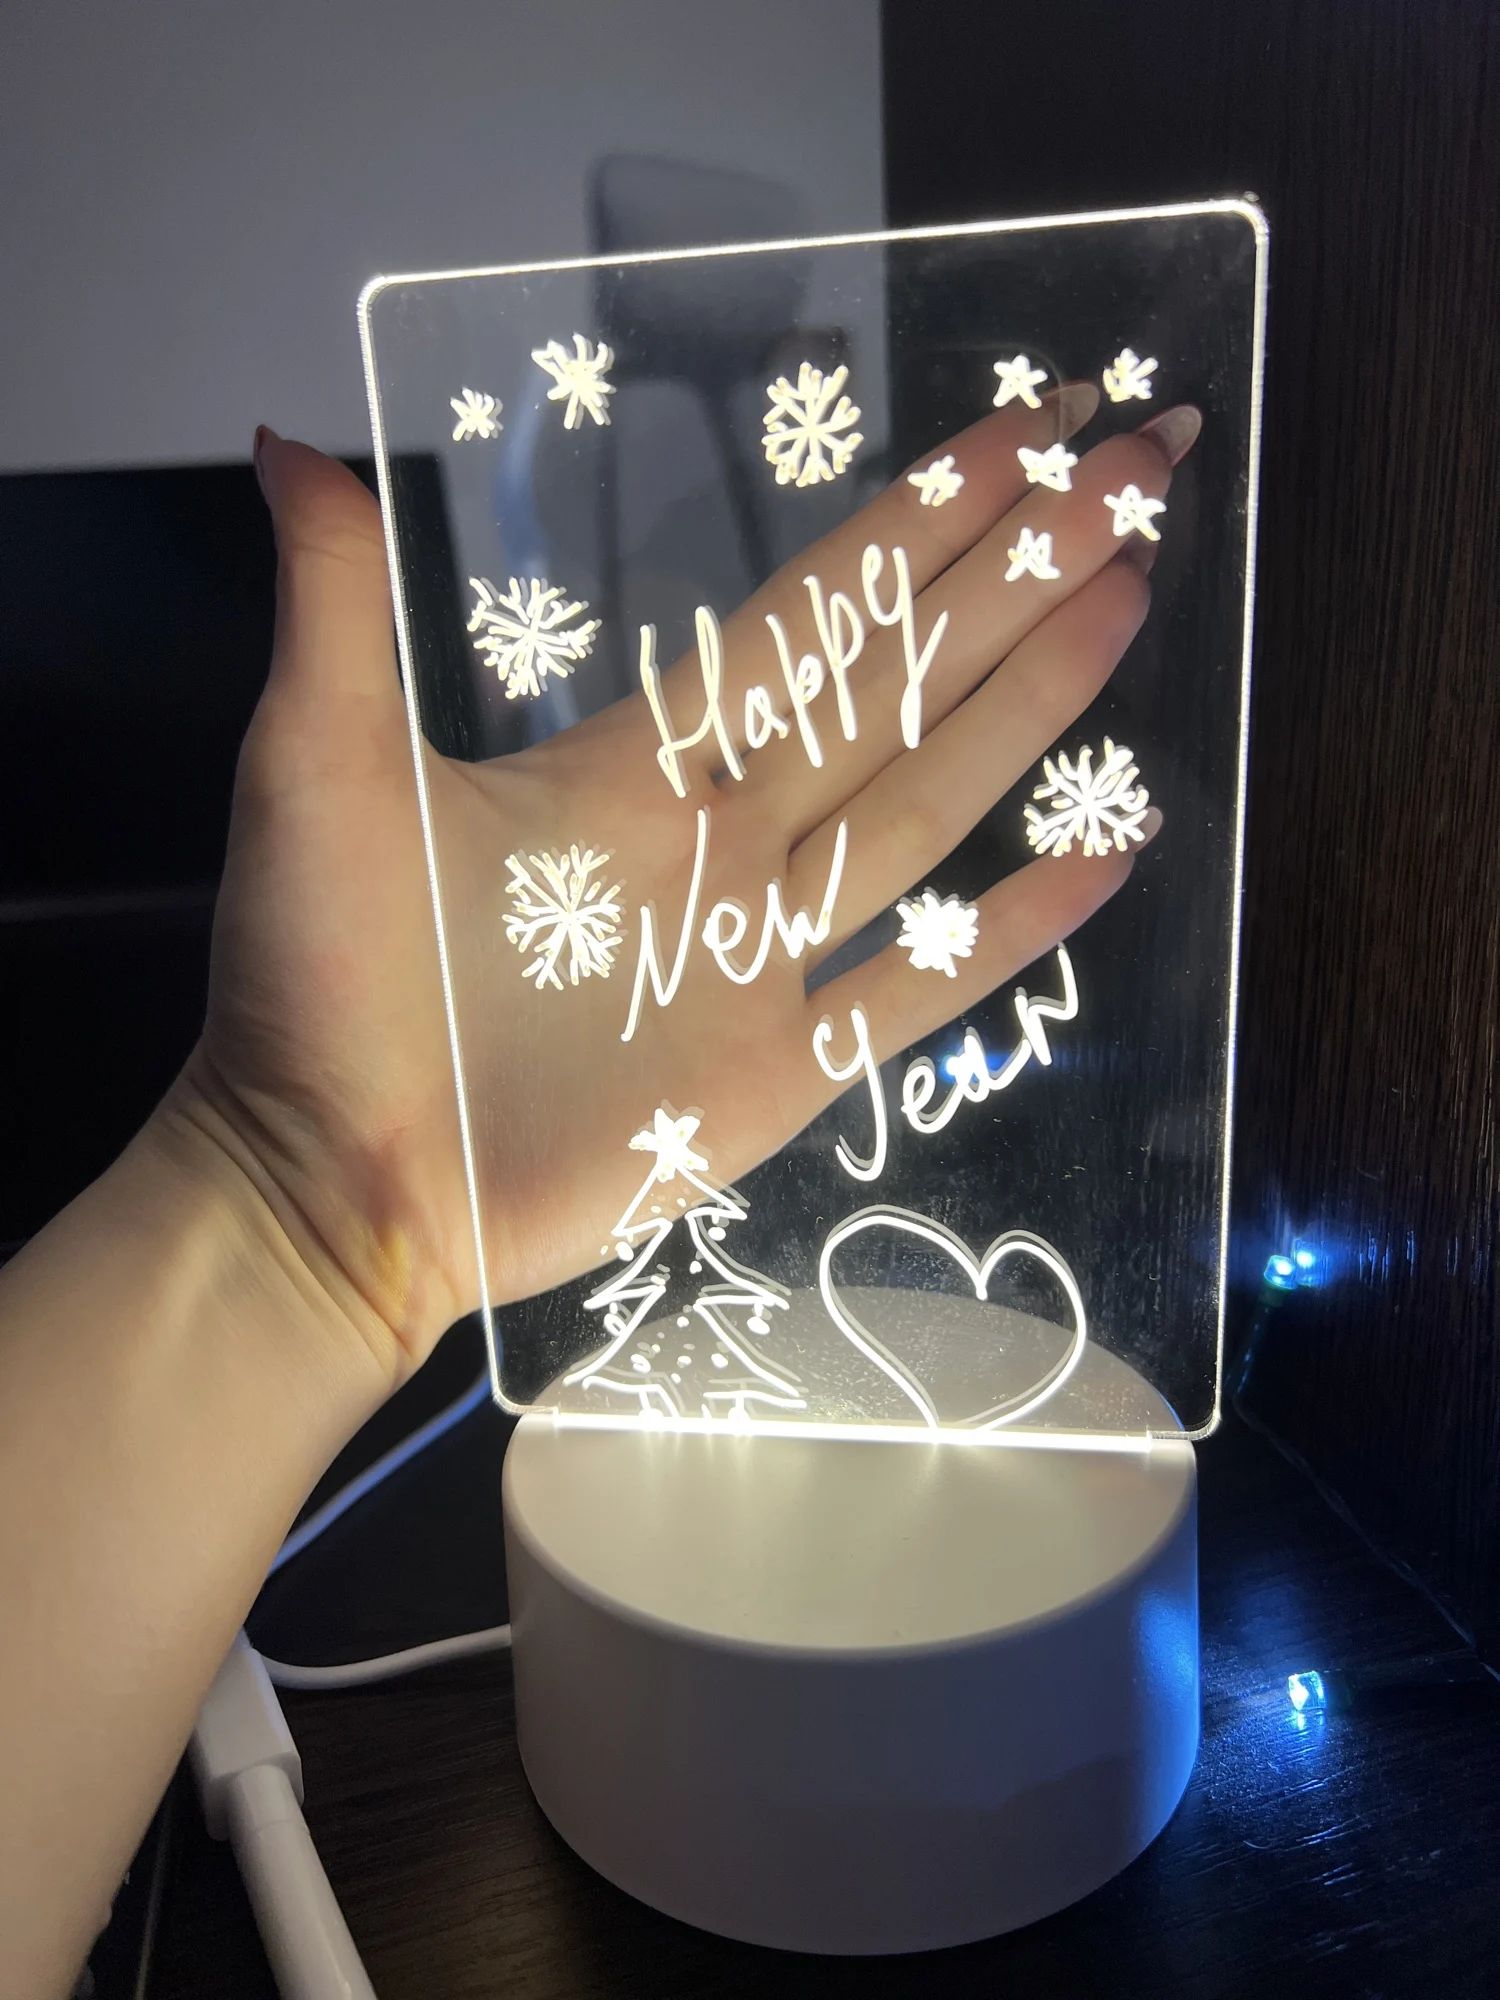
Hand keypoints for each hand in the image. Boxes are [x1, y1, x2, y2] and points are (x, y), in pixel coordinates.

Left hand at [178, 392, 1195, 1380]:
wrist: (326, 1176)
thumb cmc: (317, 975)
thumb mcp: (317, 764)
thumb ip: (337, 604)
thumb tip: (288, 435)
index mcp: (637, 762)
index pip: (814, 614)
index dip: (924, 519)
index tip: (1028, 431)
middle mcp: (723, 842)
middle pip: (900, 684)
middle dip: (1022, 571)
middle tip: (1142, 468)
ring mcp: (761, 960)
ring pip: (927, 806)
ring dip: (1031, 708)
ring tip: (1134, 598)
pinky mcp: (777, 1076)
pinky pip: (914, 988)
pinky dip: (1005, 931)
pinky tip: (1098, 857)